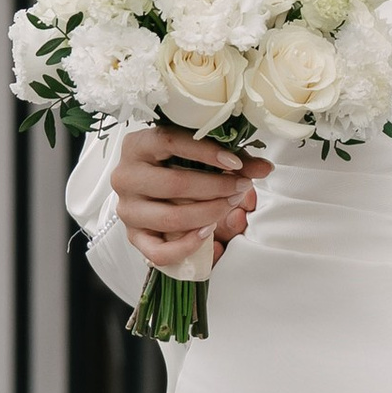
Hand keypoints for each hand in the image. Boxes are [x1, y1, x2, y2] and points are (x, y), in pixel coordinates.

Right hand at [113, 125, 268, 272]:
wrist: (153, 193)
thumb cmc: (179, 167)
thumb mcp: (202, 158)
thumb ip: (233, 161)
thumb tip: (265, 168)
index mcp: (137, 146)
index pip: (170, 141)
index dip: (206, 152)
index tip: (236, 163)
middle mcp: (126, 177)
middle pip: (174, 184)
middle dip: (216, 188)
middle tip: (241, 187)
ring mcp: (128, 209)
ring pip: (170, 218)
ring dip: (208, 214)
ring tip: (230, 207)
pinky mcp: (134, 237)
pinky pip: (159, 251)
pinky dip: (187, 246)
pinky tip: (208, 234)